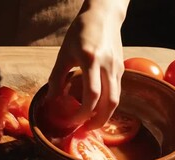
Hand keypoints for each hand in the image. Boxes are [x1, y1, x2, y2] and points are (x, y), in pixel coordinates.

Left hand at [47, 0, 129, 129]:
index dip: (83, 112)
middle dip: (99, 121)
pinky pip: (117, 91)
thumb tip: (52, 100)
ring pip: (117, 99)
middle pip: (110, 102)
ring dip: (105, 115)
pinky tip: (97, 107)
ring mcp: (118, 68)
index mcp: (91, 60)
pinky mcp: (122, 68)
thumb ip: (57, 78)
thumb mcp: (64, 53)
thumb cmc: (80, 32)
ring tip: (91, 122)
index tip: (73, 121)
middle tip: (85, 129)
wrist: (104, 15)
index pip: (92, 94)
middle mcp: (108, 66)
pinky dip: (108, 104)